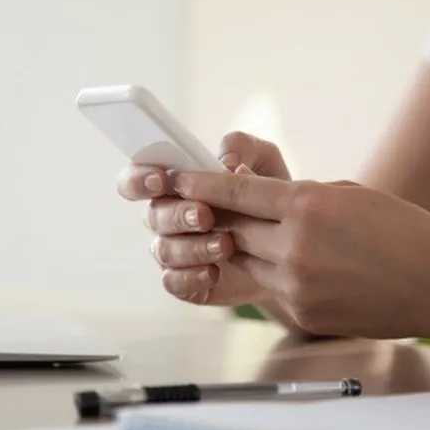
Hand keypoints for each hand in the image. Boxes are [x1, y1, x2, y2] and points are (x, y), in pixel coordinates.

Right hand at [116, 132, 290, 304]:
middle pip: (154, 216)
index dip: (139, 179)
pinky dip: (191, 277)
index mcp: (175, 185)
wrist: (292, 245)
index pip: (137, 179)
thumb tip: (225, 161)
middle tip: (206, 215)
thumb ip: (244, 147)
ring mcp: (175, 251)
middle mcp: (168, 218)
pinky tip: (214, 272)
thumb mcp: (265, 163)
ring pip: (165, 250)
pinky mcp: (186, 281)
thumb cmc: (269, 196)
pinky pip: (173, 282)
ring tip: (226, 245)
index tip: (160, 180)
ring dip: (192, 247)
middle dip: (178, 215)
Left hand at [170, 171, 429, 337]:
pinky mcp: (302, 313)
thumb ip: (301, 198)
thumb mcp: (348, 194)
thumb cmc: (404, 230)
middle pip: (232, 230)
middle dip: (220, 219)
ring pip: (248, 262)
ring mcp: (296, 284)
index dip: (201, 185)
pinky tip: (308, 269)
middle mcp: (294, 246)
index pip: (236, 192)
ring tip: (273, 240)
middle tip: (213, 210)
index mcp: (306, 206)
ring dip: (250, 249)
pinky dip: (277, 275)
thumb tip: (263, 201)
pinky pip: (272, 289)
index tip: (178, 180)